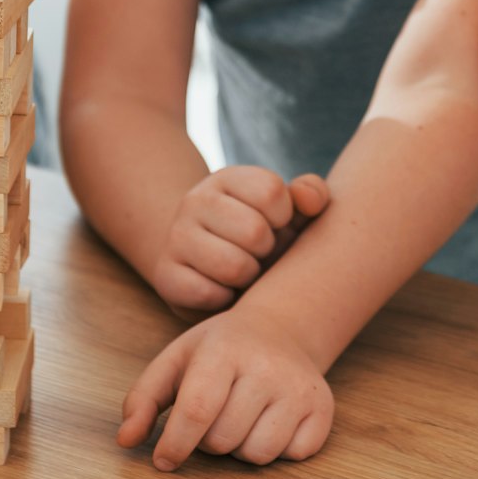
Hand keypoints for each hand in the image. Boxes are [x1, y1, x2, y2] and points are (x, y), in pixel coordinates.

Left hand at [118, 302, 333, 469]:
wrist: (280, 330)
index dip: (175, 444)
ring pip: (256, 454)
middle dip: (208, 440)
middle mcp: (267, 366)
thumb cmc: (218, 351)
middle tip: (215, 414)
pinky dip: (275, 450)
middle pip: (223, 439)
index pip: (197, 410)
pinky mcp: (322, 409)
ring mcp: (299, 388)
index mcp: (225, 349)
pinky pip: (290, 456)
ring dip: (240, 447)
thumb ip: (143, 398)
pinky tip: (270, 421)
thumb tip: (126, 440)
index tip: (163, 460)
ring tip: (241, 417)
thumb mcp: (176, 359)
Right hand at [150, 167, 328, 317]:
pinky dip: (224, 300)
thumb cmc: (260, 235)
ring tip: (243, 271)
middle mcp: (195, 200)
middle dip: (267, 251)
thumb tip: (309, 200)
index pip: (271, 192)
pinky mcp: (166, 275)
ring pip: (233, 266)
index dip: (283, 216)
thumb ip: (311, 195)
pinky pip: (208, 294)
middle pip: (255, 231)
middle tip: (257, 253)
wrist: (206, 265)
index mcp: (228, 178)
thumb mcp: (289, 212)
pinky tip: (223, 290)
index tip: (275, 224)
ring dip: (248, 277)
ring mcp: (176, 237)